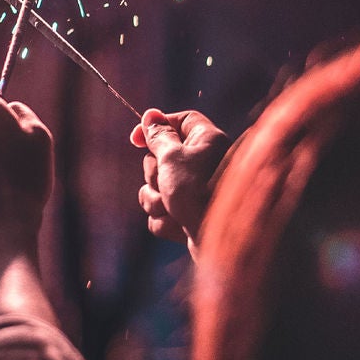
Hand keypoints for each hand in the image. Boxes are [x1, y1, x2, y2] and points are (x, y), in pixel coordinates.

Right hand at [130, 108, 229, 244]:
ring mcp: (196, 193)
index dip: (157, 127)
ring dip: (157, 201)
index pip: (180, 120)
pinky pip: (162, 214)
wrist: (222, 243)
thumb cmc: (200, 192)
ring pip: (157, 189)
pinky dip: (166, 221)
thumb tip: (150, 116)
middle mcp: (204, 164)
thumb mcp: (173, 158)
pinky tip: (181, 227)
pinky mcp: (190, 218)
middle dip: (154, 175)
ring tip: (174, 210)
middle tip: (168, 182)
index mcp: (207, 140)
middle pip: (161, 157)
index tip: (136, 139)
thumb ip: (159, 137)